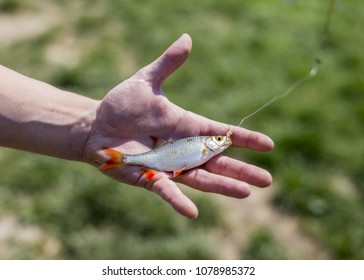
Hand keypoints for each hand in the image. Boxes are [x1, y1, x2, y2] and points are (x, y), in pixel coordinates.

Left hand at [83, 34, 273, 217]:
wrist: (94, 125)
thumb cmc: (121, 105)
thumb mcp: (146, 80)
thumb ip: (168, 63)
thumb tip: (187, 38)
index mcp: (186, 126)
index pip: (221, 133)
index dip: (244, 139)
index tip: (268, 145)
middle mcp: (182, 149)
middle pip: (218, 162)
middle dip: (242, 170)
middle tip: (268, 181)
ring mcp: (167, 166)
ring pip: (200, 178)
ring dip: (222, 187)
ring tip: (246, 193)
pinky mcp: (148, 178)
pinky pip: (166, 191)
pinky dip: (178, 201)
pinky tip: (193, 213)